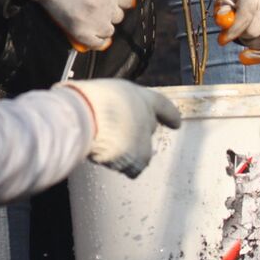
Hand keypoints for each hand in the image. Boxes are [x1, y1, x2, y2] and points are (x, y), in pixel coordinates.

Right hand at [23, 0, 134, 50]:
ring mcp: (93, 21)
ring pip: (109, 30)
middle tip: (99, 6)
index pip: (129, 1)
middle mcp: (105, 7)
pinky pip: (98, 44)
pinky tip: (92, 34)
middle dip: (111, 11)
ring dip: (103, 25)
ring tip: (92, 18)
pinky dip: (98, 41)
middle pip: (119, 16)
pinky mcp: (80, 32)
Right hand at [64, 79, 183, 177]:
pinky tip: (106, 157)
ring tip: (105, 144)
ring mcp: (143, 140)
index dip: (169, 115)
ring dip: (127, 152)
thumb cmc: (87, 100)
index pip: (162, 106)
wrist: (84, 115)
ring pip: (140, 152)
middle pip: (148, 129)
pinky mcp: (135, 158)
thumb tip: (108, 113)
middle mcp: (148, 118)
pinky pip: (131, 168)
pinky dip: (121, 165)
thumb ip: (116, 103)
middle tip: (115, 133)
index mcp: (141, 97)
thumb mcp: (106, 92)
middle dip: (136, 133)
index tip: (176, 123)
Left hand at [217, 0, 259, 63]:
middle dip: (241, 37)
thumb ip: (222, 9)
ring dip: (252, 46)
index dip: (234, 30)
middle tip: (235, 33)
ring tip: (246, 38)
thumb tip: (223, 19)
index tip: (222, 40)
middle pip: (255, 31)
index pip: (246, 15)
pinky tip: (253, 55)